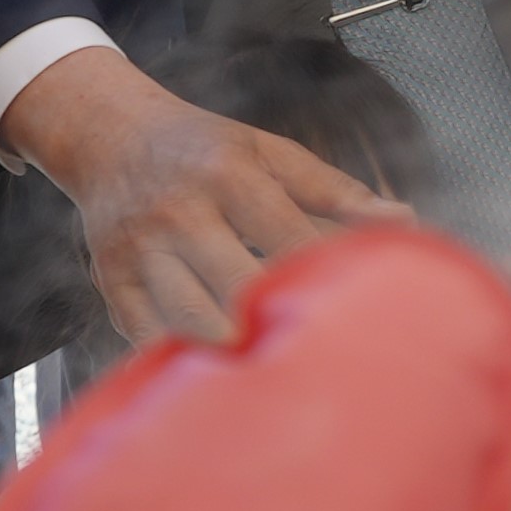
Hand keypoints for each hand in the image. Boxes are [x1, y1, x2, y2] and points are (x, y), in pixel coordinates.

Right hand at [0, 46, 388, 350]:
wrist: (106, 135)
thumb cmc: (205, 149)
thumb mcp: (270, 152)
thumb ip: (335, 190)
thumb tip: (404, 221)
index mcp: (230, 174)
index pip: (288, 236)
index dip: (322, 278)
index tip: (359, 315)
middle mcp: (180, 210)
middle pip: (238, 283)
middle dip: (278, 323)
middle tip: (320, 361)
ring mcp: (139, 248)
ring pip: (188, 317)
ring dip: (232, 352)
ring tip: (268, 375)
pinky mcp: (110, 278)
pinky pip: (145, 333)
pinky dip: (181, 358)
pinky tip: (214, 374)